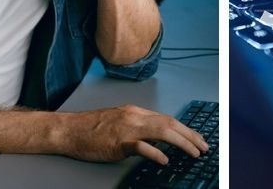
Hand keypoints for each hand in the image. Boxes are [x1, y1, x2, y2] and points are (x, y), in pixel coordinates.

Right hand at [57, 104, 208, 164]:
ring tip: (194, 153)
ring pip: (162, 132)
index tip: (197, 139)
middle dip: (190, 136)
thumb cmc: (89, 129)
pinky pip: (141, 147)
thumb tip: (157, 140)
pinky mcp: (118, 142)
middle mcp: (134, 117)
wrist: (68, 130)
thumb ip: (137, 128)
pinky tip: (165, 160)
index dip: (186, 129)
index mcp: (135, 112)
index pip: (167, 118)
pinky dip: (156, 153)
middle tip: (204, 147)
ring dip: (182, 143)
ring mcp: (126, 128)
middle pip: (170, 123)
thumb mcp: (118, 121)